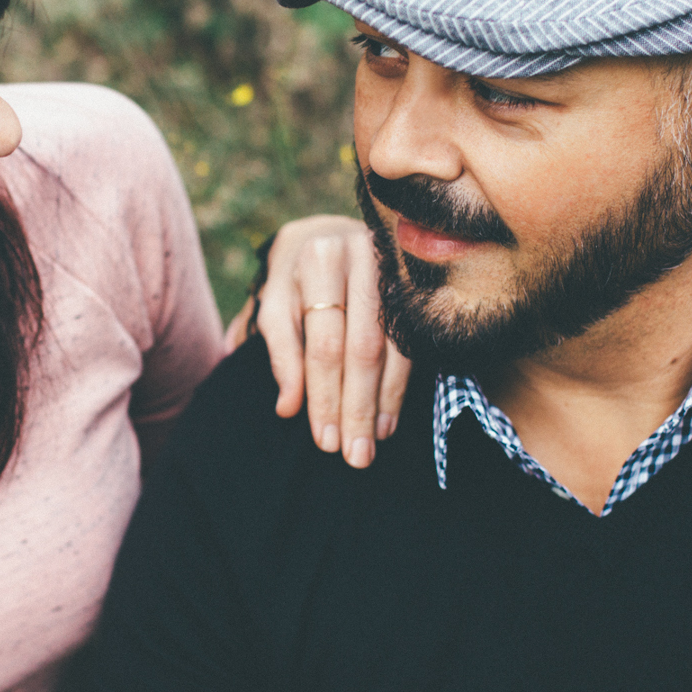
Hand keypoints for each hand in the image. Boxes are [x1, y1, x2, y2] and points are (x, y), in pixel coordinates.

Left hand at [227, 215, 410, 467]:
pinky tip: (389, 418)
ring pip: (390, 348)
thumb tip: (287, 408)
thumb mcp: (275, 305)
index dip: (320, 393)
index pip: (320, 342)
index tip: (322, 440)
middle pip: (358, 348)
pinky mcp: (416, 283)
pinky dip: (400, 385)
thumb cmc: (296, 280)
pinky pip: (412, 343)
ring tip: (371, 442)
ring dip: (381, 401)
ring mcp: (392, 267)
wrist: (332, 236)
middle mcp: (358, 258)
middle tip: (353, 456)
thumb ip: (279, 353)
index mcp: (314, 260)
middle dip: (354, 406)